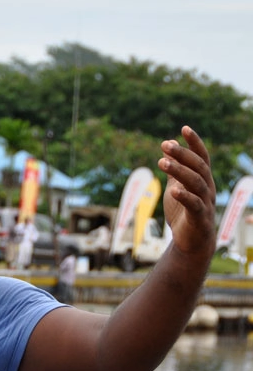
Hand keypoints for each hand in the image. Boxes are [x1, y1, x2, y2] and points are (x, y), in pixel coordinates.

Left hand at [159, 126, 216, 259]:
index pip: (201, 157)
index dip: (194, 143)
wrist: (191, 242)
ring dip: (179, 171)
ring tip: (162, 162)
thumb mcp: (176, 189)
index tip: (184, 128)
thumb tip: (167, 151)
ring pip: (195, 183)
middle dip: (182, 154)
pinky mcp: (200, 218)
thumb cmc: (183, 213)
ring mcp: (205, 203)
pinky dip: (184, 196)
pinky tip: (173, 190)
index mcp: (202, 180)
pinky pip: (195, 205)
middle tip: (165, 144)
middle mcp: (207, 188)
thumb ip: (175, 173)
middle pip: (198, 167)